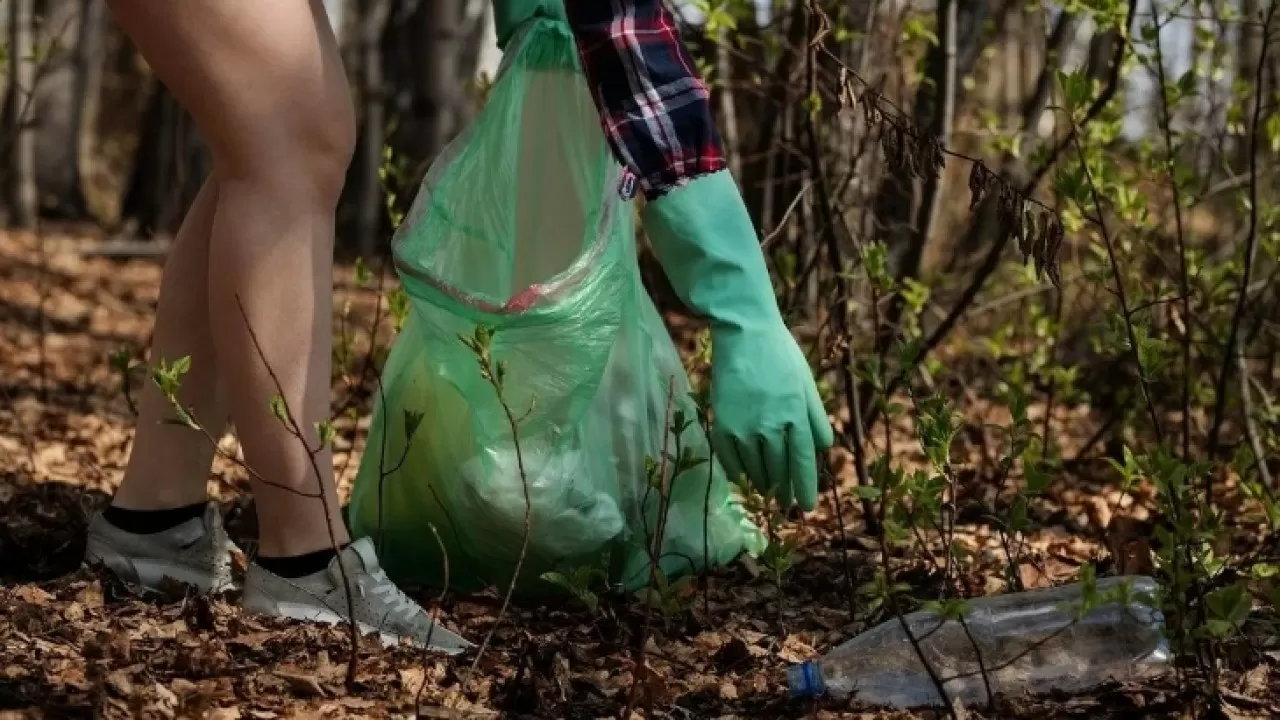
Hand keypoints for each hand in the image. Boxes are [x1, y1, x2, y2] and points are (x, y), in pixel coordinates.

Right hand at [709, 324, 833, 510]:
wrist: (744, 333)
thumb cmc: (780, 355)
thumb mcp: (806, 384)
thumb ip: (816, 418)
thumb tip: (824, 448)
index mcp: (796, 417)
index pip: (802, 464)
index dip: (805, 488)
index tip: (807, 507)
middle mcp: (771, 428)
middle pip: (779, 472)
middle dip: (784, 492)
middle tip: (786, 504)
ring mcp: (744, 429)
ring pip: (755, 470)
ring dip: (763, 485)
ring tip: (767, 492)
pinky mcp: (722, 425)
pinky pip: (730, 461)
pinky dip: (738, 473)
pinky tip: (744, 478)